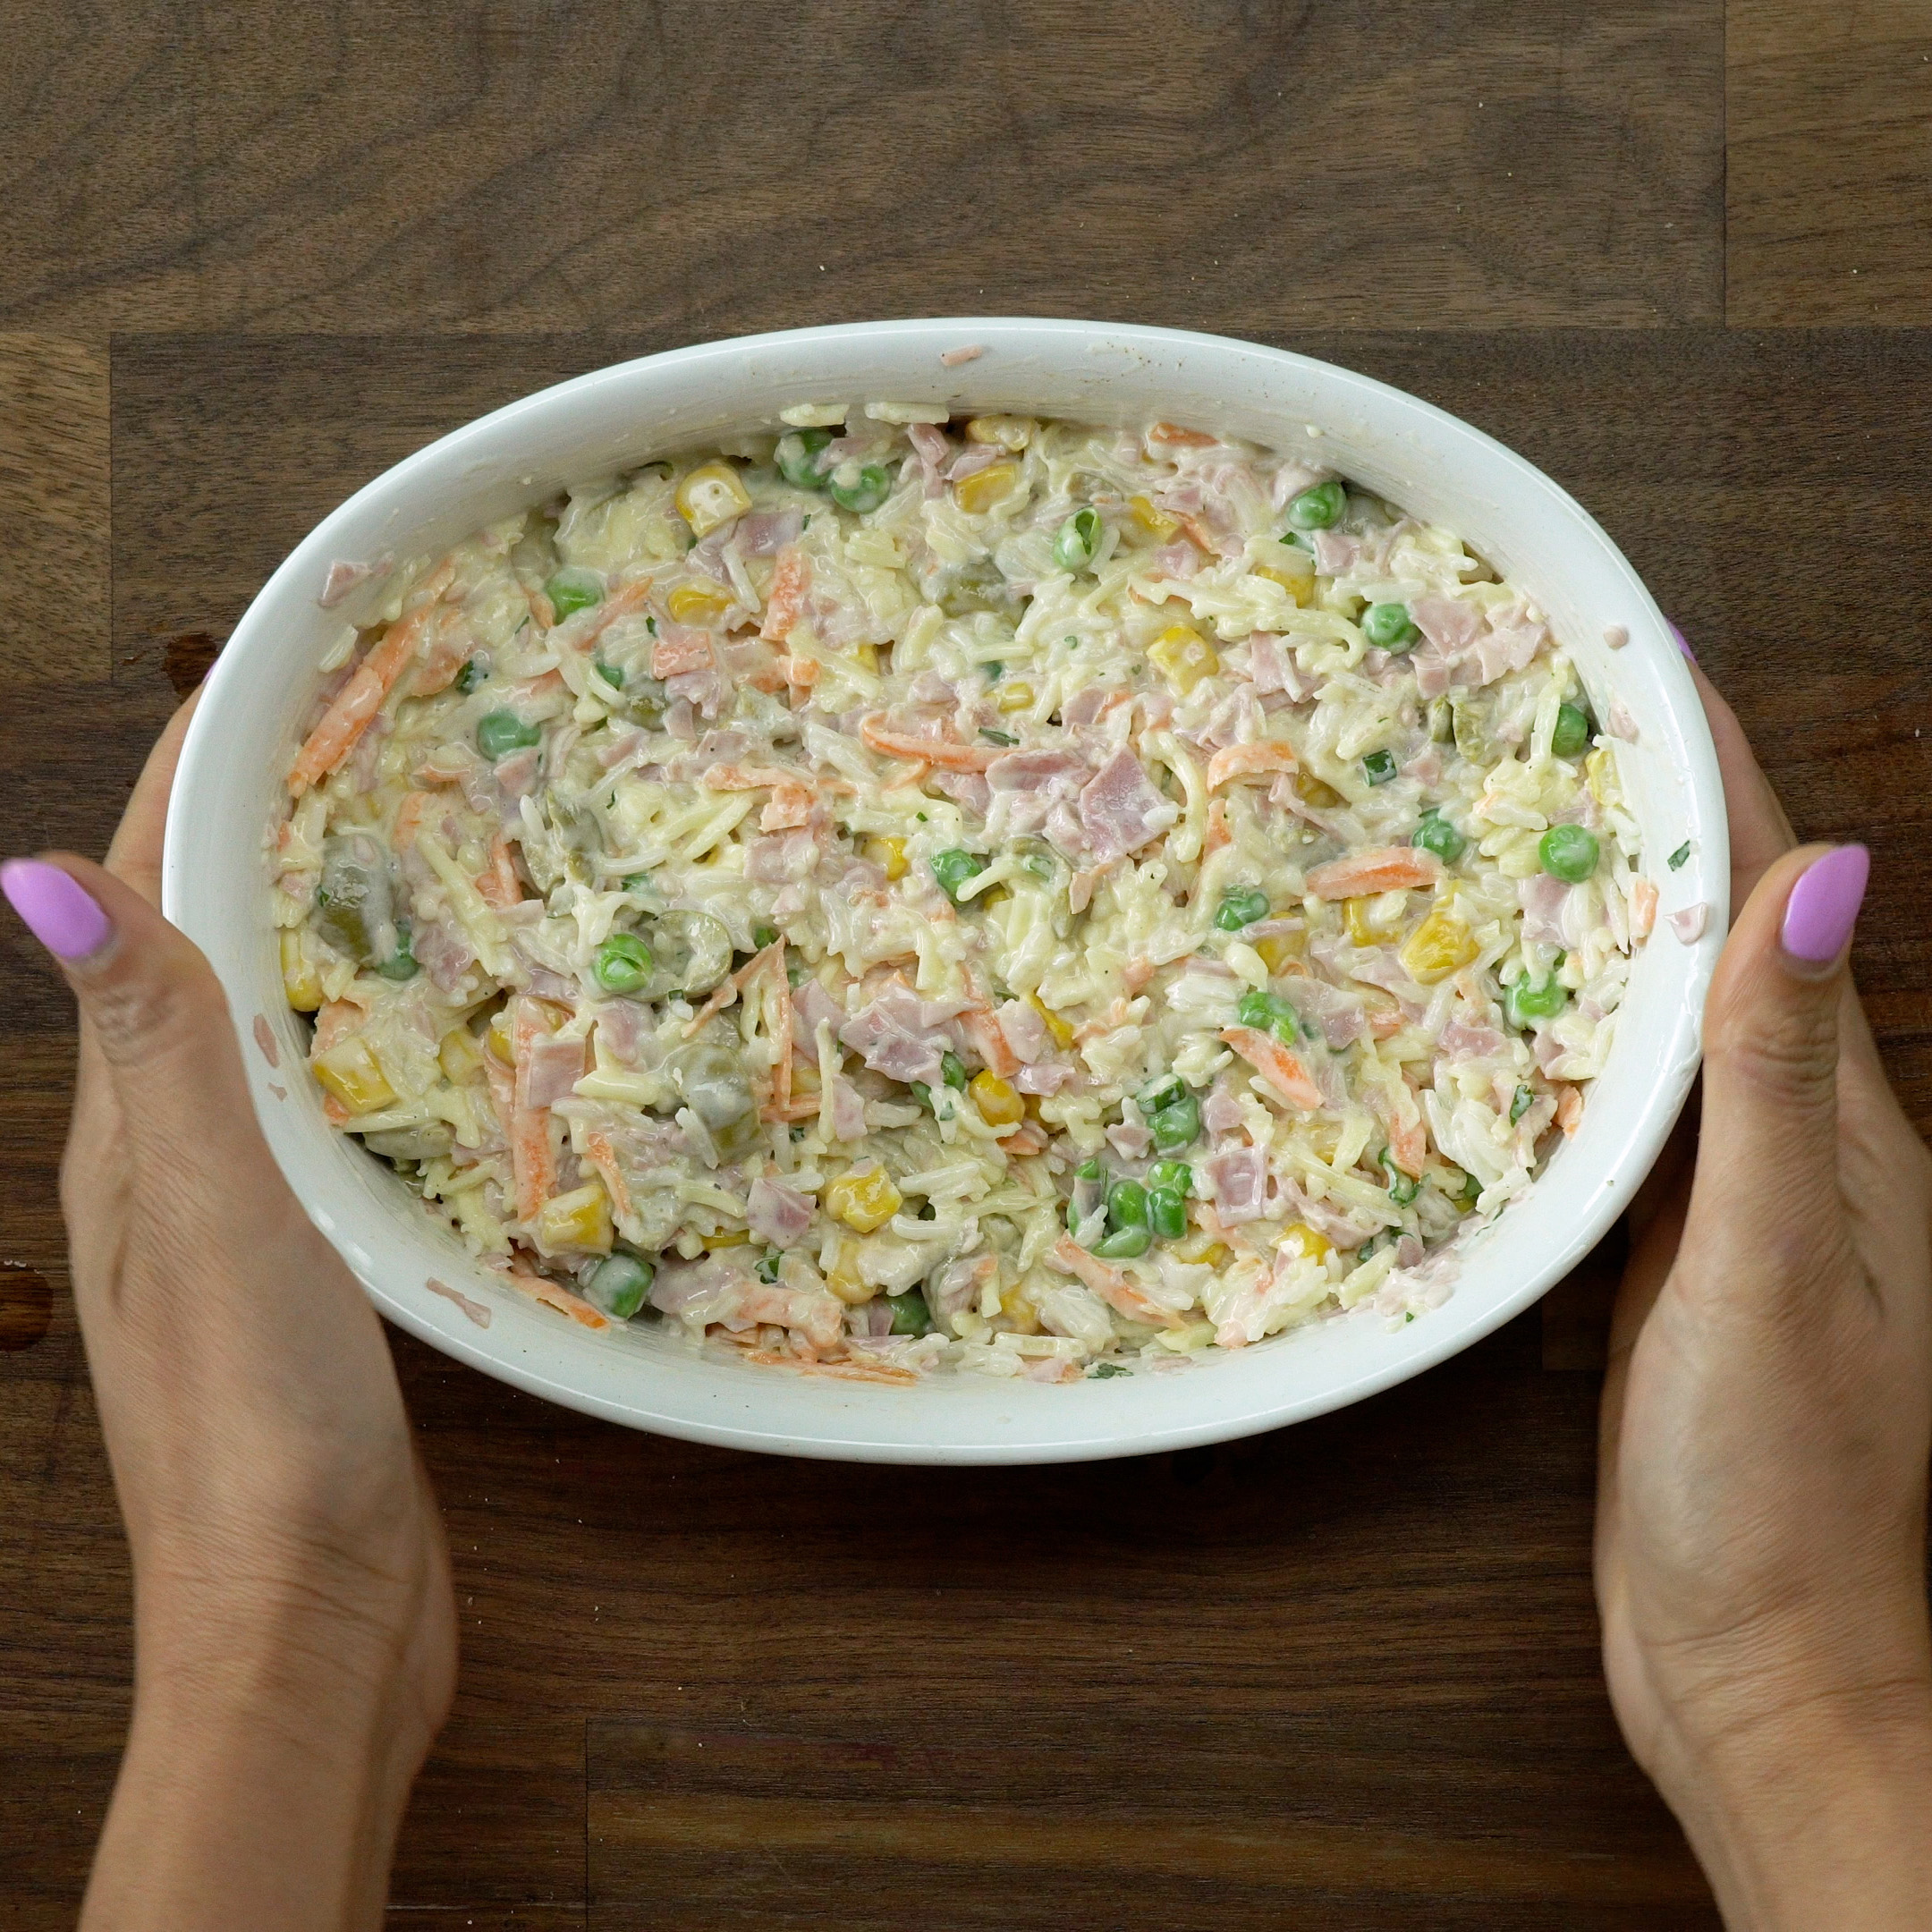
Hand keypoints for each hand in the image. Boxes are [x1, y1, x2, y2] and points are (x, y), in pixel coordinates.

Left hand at [3, 695, 456, 1930]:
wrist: (312, 1618)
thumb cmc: (257, 1422)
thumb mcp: (215, 1220)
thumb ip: (156, 1056)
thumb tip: (40, 878)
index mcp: (130, 1126)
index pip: (140, 907)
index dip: (189, 780)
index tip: (274, 673)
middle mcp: (165, 1154)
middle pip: (197, 949)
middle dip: (258, 829)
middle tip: (366, 738)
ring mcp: (237, 1213)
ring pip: (263, 1022)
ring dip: (309, 925)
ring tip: (402, 848)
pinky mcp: (309, 1264)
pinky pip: (321, 1103)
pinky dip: (360, 1031)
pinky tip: (422, 1030)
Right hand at [1596, 658, 1931, 1926]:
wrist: (1768, 1672)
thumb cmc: (1791, 1494)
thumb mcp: (1785, 1272)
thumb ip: (1784, 1084)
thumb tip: (1823, 877)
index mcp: (1838, 1114)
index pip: (1774, 892)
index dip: (1716, 761)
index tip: (1630, 650)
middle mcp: (1787, 1134)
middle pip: (1708, 929)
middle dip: (1637, 808)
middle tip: (1526, 715)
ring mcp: (1717, 1195)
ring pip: (1644, 1008)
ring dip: (1583, 910)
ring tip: (1483, 825)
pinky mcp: (1652, 1256)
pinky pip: (1602, 1105)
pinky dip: (1548, 1032)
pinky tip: (1478, 1014)